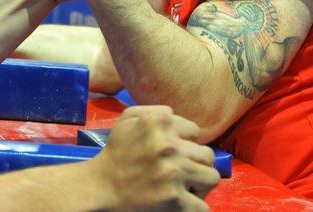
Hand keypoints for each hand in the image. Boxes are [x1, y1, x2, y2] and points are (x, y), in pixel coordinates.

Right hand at [92, 105, 219, 209]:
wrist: (100, 186)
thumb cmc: (116, 152)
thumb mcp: (128, 119)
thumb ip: (154, 110)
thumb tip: (178, 116)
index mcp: (159, 122)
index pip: (195, 132)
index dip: (186, 143)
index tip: (174, 153)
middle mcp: (169, 145)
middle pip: (207, 154)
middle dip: (196, 163)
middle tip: (182, 171)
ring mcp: (173, 173)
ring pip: (212, 177)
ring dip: (200, 184)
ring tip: (186, 186)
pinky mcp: (174, 199)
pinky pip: (202, 206)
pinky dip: (194, 206)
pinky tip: (182, 202)